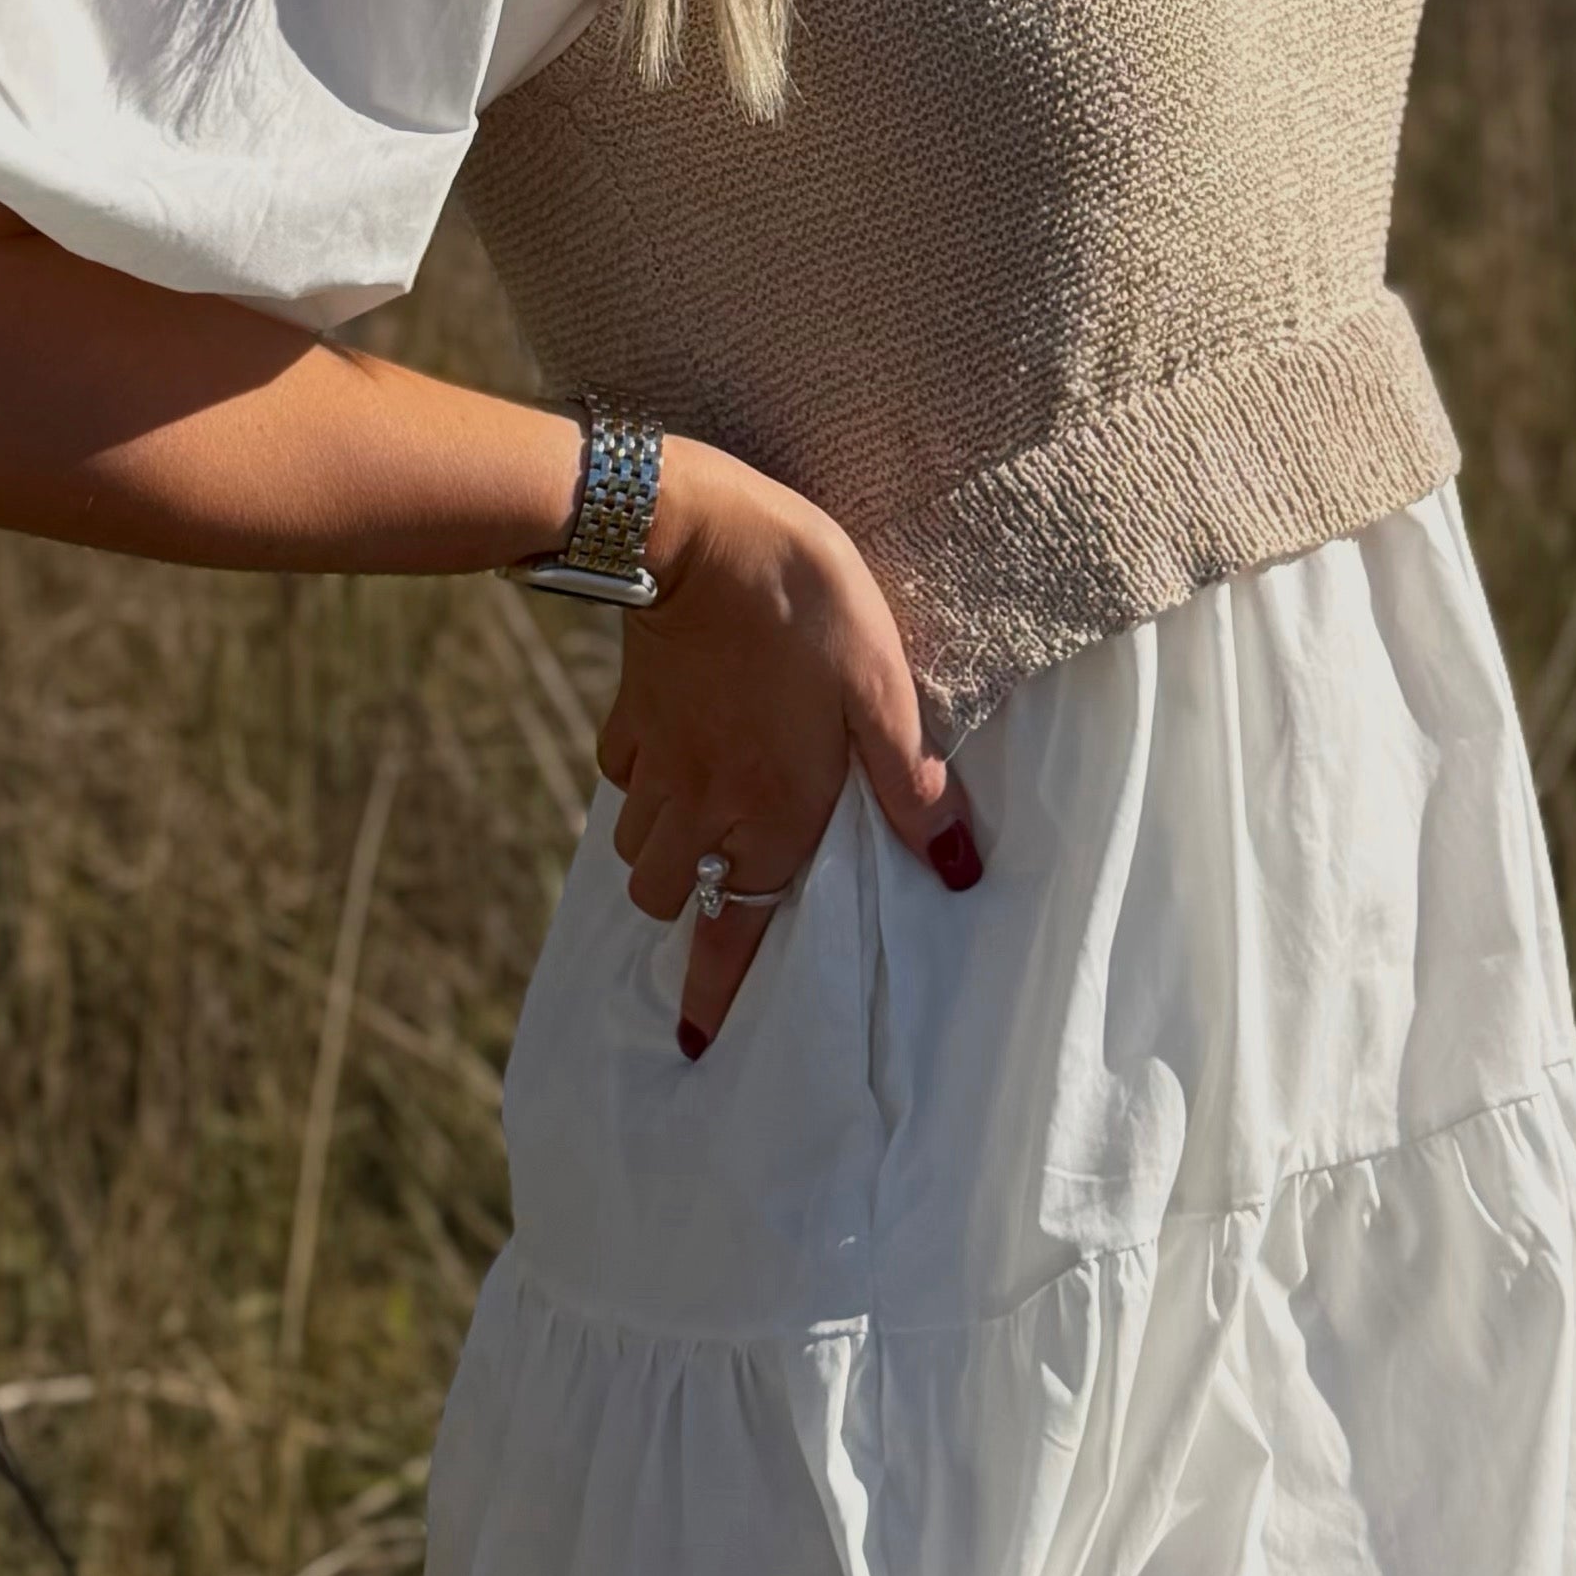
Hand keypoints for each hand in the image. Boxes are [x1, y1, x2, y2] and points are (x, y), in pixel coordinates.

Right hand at [595, 443, 979, 1056]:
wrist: (694, 532)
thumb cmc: (804, 607)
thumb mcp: (882, 686)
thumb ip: (910, 780)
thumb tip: (953, 867)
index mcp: (770, 813)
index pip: (735, 931)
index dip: (716, 995)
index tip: (698, 1043)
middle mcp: (702, 804)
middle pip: (672, 900)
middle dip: (695, 913)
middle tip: (727, 904)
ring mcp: (656, 761)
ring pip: (639, 848)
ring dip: (668, 856)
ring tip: (705, 835)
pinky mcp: (630, 713)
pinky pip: (622, 779)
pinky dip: (642, 789)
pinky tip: (675, 759)